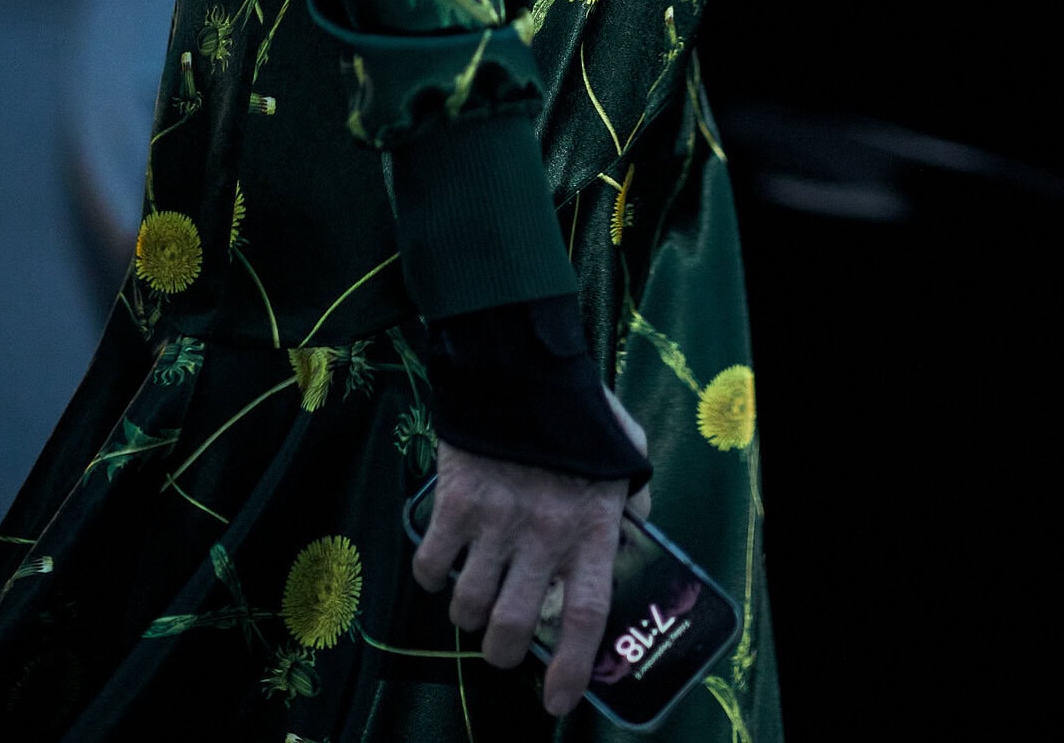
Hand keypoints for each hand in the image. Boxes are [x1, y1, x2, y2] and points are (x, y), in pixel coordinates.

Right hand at [413, 395, 649, 716]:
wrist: (519, 361)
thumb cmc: (576, 411)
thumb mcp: (624, 453)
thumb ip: (630, 501)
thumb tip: (632, 538)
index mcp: (591, 527)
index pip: (585, 617)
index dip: (571, 670)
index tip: (555, 703)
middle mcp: (543, 535)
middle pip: (514, 627)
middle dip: (503, 649)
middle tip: (502, 642)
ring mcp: (495, 521)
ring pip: (467, 606)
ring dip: (467, 613)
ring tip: (473, 596)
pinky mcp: (454, 502)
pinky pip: (431, 566)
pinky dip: (432, 575)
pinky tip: (443, 560)